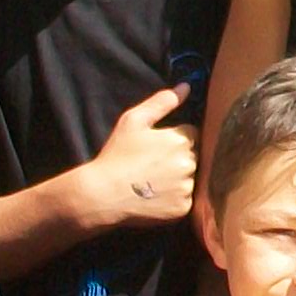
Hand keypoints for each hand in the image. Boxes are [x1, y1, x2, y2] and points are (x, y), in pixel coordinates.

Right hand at [87, 86, 198, 227]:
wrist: (103, 194)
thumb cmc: (117, 155)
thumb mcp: (133, 120)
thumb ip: (162, 102)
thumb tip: (187, 87)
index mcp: (181, 139)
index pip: (191, 134)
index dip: (174, 139)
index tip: (157, 147)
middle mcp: (189, 163)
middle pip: (193, 156)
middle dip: (178, 158)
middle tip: (153, 166)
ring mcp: (187, 187)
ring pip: (191, 179)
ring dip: (178, 179)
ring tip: (153, 183)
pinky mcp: (183, 208)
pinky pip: (185, 200)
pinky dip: (174, 199)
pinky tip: (155, 198)